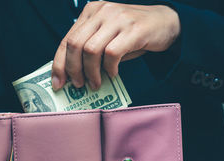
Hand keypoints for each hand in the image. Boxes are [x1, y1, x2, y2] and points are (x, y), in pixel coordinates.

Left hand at [51, 1, 180, 89]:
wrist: (166, 23)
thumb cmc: (132, 35)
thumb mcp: (106, 38)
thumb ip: (89, 50)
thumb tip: (71, 75)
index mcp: (90, 12)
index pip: (67, 40)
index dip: (59, 64)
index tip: (58, 83)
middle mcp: (101, 12)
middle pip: (75, 44)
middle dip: (73, 70)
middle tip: (78, 85)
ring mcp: (117, 18)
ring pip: (90, 50)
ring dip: (91, 72)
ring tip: (95, 84)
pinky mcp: (133, 29)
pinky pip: (112, 54)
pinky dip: (109, 68)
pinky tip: (113, 74)